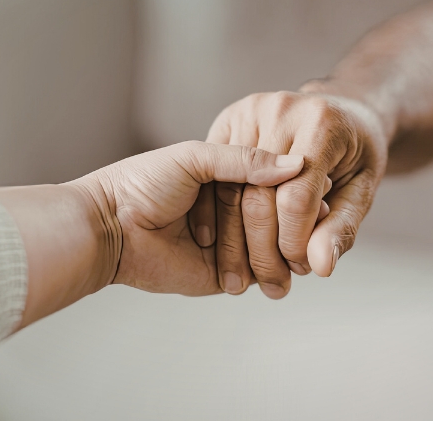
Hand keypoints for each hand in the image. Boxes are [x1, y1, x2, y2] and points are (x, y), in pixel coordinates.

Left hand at [71, 141, 304, 295]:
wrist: (109, 228)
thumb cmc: (143, 184)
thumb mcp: (194, 157)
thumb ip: (244, 160)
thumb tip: (296, 164)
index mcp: (224, 177)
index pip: (271, 181)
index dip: (295, 185)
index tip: (322, 183)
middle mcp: (230, 211)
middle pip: (276, 216)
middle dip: (297, 220)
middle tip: (321, 216)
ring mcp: (228, 244)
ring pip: (271, 247)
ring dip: (288, 248)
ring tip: (306, 245)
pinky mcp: (222, 275)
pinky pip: (256, 275)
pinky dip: (273, 272)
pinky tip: (289, 267)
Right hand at [189, 91, 387, 297]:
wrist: (339, 110)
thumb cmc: (355, 153)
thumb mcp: (361, 190)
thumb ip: (341, 228)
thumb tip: (320, 267)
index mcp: (321, 123)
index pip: (297, 197)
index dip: (294, 242)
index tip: (300, 269)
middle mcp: (280, 110)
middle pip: (257, 194)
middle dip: (263, 249)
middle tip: (273, 283)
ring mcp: (248, 111)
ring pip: (230, 189)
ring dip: (234, 241)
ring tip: (248, 277)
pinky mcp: (227, 118)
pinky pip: (215, 176)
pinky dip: (217, 216)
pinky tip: (225, 246)